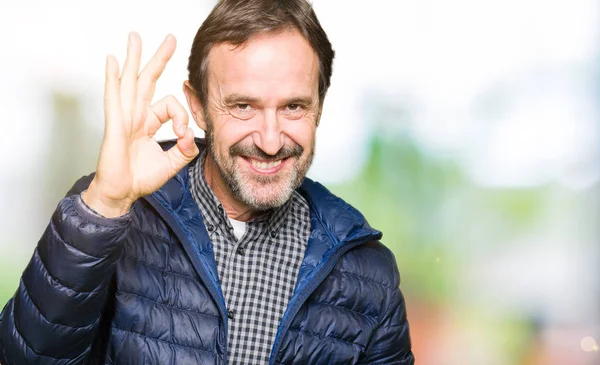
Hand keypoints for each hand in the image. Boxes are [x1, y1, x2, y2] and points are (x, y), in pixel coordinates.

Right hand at [83, 32, 198, 217]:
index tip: (184, 132)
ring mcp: (124, 118)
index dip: (182, 115)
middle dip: (159, 59)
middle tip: (170, 40)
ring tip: (135, 37)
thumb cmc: (139, 179)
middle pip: (147, 80)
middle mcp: (135, 116)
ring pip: (130, 81)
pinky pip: (114, 98)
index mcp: (147, 122)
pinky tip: (114, 62)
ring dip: (133, 58)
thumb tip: (191, 135)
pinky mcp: (115, 125)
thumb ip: (185, 149)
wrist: (122, 194)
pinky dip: (113, 78)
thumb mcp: (172, 163)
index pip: (170, 105)